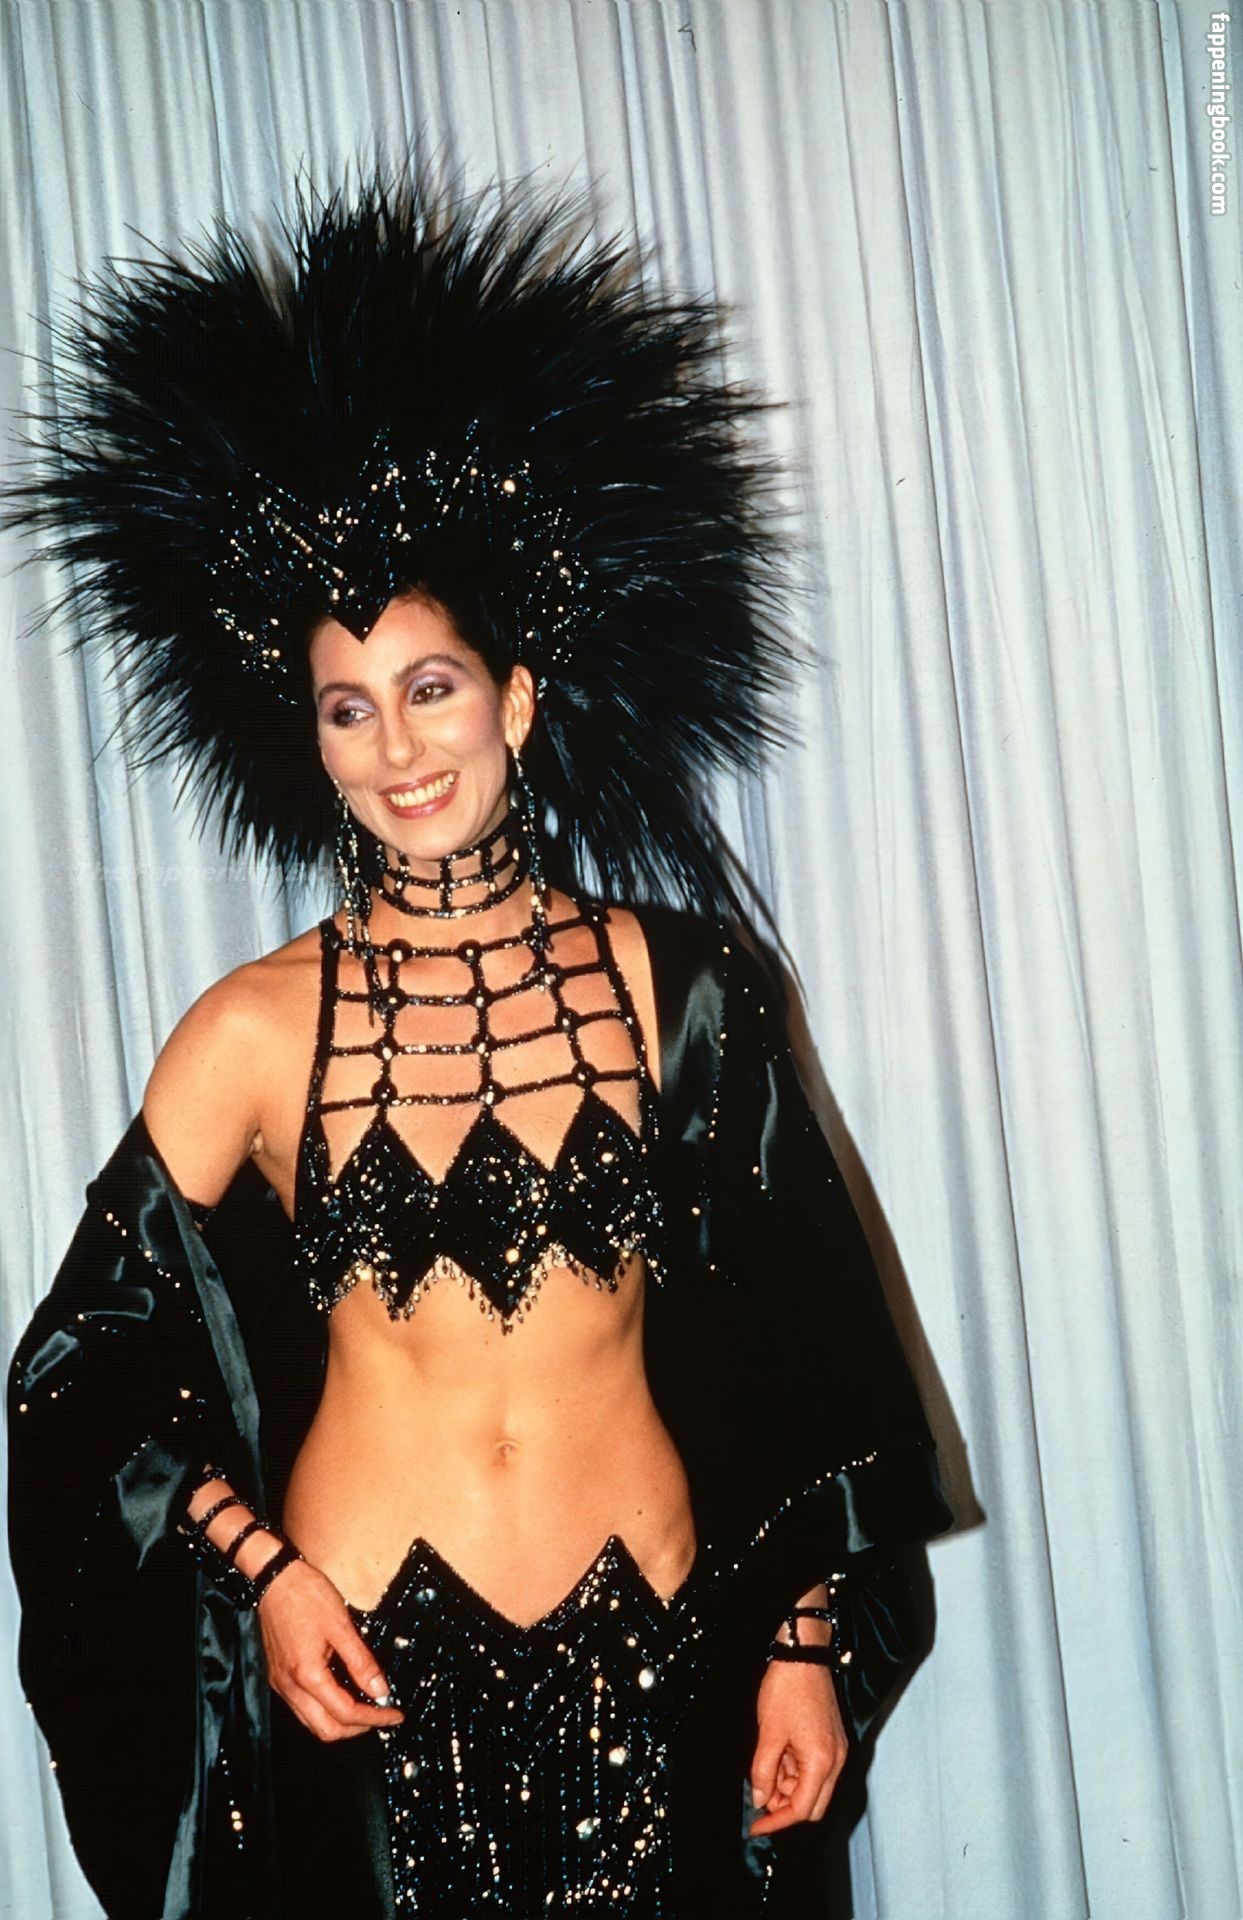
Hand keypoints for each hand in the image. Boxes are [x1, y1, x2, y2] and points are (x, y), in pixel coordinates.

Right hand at [256, 1558, 406, 1742]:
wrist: (274, 1577)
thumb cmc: (306, 1595)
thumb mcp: (341, 1626)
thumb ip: (362, 1662)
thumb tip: (381, 1690)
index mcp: (307, 1675)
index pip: (346, 1713)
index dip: (375, 1717)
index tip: (394, 1714)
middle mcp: (289, 1686)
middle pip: (326, 1730)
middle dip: (358, 1729)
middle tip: (382, 1715)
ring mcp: (280, 1684)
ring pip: (312, 1723)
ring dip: (340, 1723)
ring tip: (365, 1708)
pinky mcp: (277, 1677)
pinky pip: (302, 1708)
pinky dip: (325, 1710)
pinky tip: (342, 1694)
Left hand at [748, 1659, 847, 1835]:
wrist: (803, 1654)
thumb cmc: (786, 1689)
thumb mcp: (768, 1734)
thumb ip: (763, 1772)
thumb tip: (759, 1800)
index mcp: (822, 1762)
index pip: (802, 1809)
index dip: (777, 1822)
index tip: (755, 1826)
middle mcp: (835, 1760)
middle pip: (813, 1804)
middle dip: (785, 1806)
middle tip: (759, 1798)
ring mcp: (835, 1750)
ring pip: (813, 1786)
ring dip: (788, 1786)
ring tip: (764, 1768)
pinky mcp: (831, 1740)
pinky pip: (814, 1768)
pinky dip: (794, 1770)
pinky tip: (777, 1756)